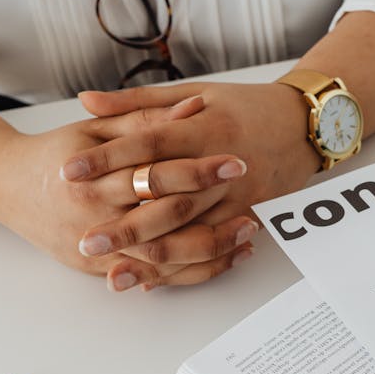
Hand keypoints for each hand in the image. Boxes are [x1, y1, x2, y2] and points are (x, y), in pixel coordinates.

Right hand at [0, 95, 258, 288]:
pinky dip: (191, 270)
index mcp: (95, 176)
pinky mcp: (100, 269)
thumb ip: (146, 118)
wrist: (5, 187)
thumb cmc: (54, 153)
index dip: (199, 168)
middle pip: (165, 218)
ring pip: (165, 256)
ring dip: (211, 248)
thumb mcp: (96, 129)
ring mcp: (99, 247)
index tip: (234, 161)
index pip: (157, 173)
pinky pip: (154, 276)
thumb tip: (195, 106)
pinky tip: (222, 258)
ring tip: (248, 236)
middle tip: (253, 204)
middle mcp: (96, 215)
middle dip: (214, 211)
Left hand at [63, 81, 320, 287]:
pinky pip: (212, 250)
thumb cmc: (245, 106)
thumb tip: (85, 101)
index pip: (149, 144)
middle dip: (127, 226)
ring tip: (113, 272)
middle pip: (169, 202)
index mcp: (205, 129)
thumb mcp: (194, 92)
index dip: (108, 159)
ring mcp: (239, 199)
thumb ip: (137, 102)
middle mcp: (222, 168)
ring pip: (191, 236)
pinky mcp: (249, 219)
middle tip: (86, 240)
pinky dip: (181, 269)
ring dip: (152, 259)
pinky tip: (150, 281)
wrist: (304, 125)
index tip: (70, 172)